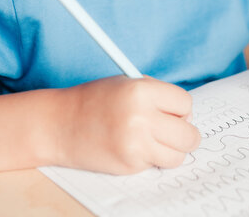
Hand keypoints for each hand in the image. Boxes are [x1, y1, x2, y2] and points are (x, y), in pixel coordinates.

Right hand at [55, 75, 200, 174]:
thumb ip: (158, 95)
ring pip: (178, 155)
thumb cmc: (95, 100)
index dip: (180, 108)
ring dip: (171, 149)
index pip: (186, 103)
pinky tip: (133, 146)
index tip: (172, 111)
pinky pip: (157, 163)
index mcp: (141, 91)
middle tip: (174, 131)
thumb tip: (188, 114)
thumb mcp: (127, 83)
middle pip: (189, 134)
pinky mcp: (129, 164)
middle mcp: (141, 117)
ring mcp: (135, 144)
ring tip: (153, 139)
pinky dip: (151, 158)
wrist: (59, 124)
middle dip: (185, 133)